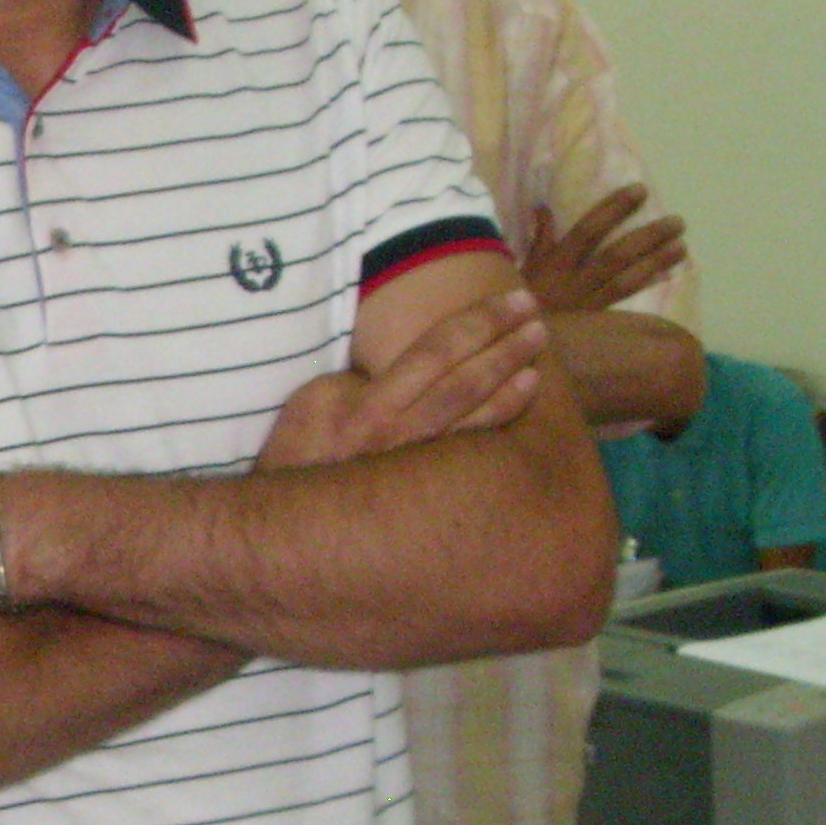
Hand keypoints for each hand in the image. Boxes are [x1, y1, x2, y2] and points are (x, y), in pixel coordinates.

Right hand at [257, 288, 545, 471]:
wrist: (287, 522)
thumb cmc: (296, 452)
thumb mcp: (314, 401)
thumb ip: (362, 381)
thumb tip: (403, 370)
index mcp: (371, 408)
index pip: (436, 352)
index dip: (479, 322)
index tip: (511, 302)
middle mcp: (401, 438)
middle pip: (467, 383)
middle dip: (507, 348)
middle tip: (537, 321)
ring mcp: (417, 469)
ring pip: (478, 423)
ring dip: (513, 390)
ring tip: (538, 363)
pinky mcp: (425, 491)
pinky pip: (470, 455)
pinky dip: (498, 430)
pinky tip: (520, 412)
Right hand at [522, 185, 686, 313]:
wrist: (514, 341)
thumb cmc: (517, 299)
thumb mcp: (522, 267)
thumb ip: (539, 238)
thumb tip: (543, 207)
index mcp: (555, 264)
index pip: (588, 231)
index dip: (614, 210)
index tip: (640, 191)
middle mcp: (575, 282)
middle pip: (616, 256)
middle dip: (647, 238)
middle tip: (678, 222)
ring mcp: (588, 303)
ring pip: (627, 280)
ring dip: (656, 263)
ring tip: (682, 246)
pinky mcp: (595, 320)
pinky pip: (624, 300)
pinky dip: (645, 286)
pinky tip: (668, 276)